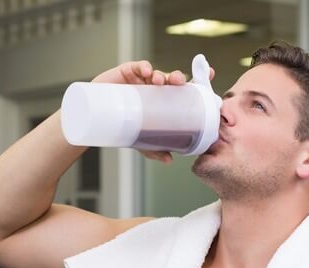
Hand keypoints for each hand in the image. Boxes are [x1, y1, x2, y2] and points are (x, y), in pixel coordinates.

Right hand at [92, 60, 214, 164]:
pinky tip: (146, 71)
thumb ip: (154, 149)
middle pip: (171, 79)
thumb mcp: (140, 141)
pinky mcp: (125, 72)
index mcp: (162, 99)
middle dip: (178, 77)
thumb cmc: (121, 127)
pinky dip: (143, 67)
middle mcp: (153, 87)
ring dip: (162, 73)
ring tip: (161, 81)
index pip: (183, 88)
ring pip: (156, 72)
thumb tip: (170, 160)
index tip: (211, 75)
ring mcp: (140, 79)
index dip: (198, 80)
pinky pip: (137, 66)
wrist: (96, 121)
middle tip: (180, 82)